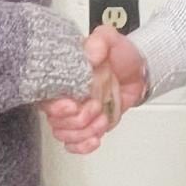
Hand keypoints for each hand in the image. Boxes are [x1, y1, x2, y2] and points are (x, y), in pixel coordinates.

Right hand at [42, 26, 146, 153]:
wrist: (138, 72)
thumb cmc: (121, 56)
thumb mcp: (112, 40)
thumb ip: (101, 39)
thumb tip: (91, 52)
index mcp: (64, 76)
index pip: (47, 96)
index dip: (57, 106)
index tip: (72, 104)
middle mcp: (66, 95)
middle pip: (54, 120)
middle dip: (77, 119)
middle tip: (95, 107)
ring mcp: (76, 113)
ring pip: (64, 133)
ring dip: (84, 132)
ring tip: (101, 120)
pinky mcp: (87, 126)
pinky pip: (74, 143)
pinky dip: (82, 145)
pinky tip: (94, 139)